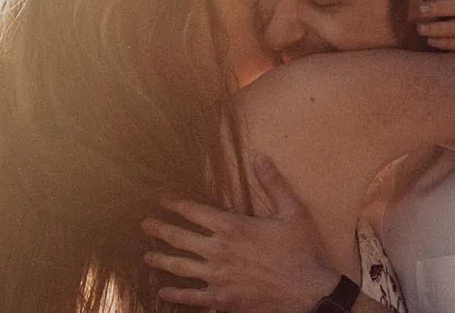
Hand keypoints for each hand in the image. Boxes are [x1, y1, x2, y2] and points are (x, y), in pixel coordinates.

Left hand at [141, 155, 340, 311]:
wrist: (309, 293)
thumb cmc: (302, 252)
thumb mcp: (293, 212)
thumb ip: (273, 183)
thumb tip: (259, 157)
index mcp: (232, 227)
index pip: (194, 211)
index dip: (174, 204)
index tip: (161, 200)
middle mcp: (218, 251)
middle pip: (179, 237)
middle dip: (159, 229)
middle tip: (145, 224)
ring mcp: (217, 277)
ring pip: (180, 266)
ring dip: (161, 259)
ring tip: (147, 255)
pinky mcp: (221, 300)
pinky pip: (191, 298)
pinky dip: (175, 294)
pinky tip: (164, 292)